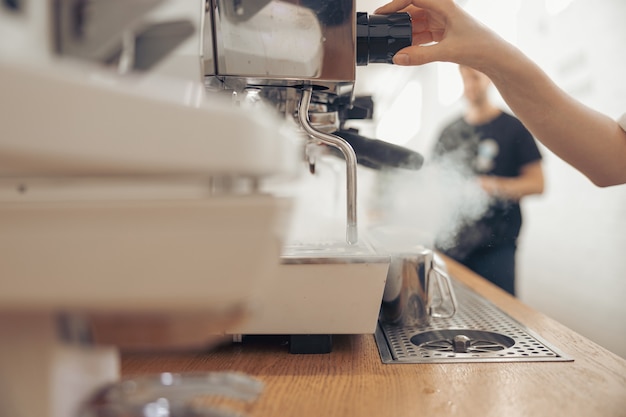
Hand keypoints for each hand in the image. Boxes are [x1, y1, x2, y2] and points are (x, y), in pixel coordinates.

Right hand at [374, 0, 507, 70]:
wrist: (496, 57)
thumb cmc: (480, 46)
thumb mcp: (447, 52)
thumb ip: (420, 56)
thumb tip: (398, 57)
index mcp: (444, 6)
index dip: (395, 4)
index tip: (382, 14)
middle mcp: (442, 11)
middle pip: (412, 10)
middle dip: (397, 20)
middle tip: (382, 30)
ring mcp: (442, 23)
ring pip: (416, 24)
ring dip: (404, 33)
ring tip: (391, 43)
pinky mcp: (443, 34)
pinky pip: (422, 36)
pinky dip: (412, 43)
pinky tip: (404, 51)